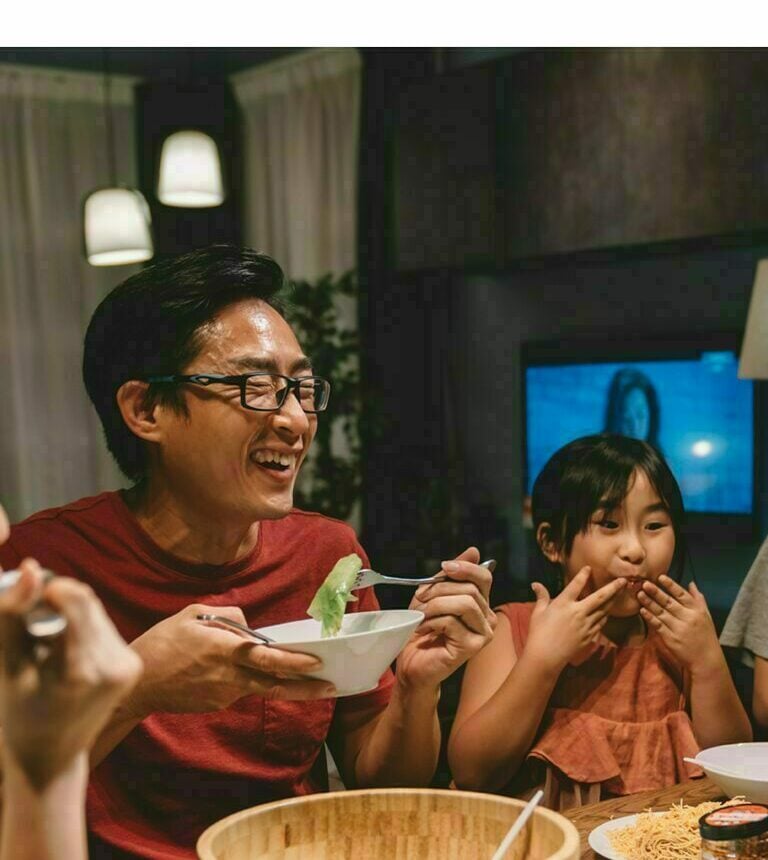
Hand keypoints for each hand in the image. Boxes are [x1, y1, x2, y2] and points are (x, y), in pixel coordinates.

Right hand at [0, 558, 142, 787]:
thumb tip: (30, 568)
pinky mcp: (132, 665)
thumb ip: (12, 618)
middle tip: (28, 622)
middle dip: (55, 600)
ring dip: (67, 614)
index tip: (22, 600)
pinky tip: (61, 653)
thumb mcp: (7, 670)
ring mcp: (128, 666)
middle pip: (86, 603)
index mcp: (81, 671)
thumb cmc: (19, 717)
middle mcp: (114, 665)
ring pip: (94, 612)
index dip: (48, 589)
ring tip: (43, 644)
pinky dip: (80, 629)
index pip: (76, 599)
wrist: (51, 761)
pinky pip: (102, 628)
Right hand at [126, 604, 335, 716]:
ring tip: (308, 679)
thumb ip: (227, 617)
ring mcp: (223, 694)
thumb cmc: (162, 643)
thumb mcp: (193, 614)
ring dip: (283, 684)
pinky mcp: (216, 704)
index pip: (266, 658)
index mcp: (224, 651)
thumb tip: (249, 627)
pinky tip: (241, 672)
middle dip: (305, 687)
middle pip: (274, 683)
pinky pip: (240, 689)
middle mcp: (228, 677)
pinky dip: (248, 680)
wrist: (135, 684)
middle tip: (331, 686)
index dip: (293, 662)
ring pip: (259, 687)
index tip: (316, 662)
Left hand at [396, 547, 495, 690]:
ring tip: (421, 616)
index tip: (444, 566)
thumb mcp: (433, 595)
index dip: (465, 567)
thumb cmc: (422, 630)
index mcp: (480, 603)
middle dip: (438, 589)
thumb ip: (451, 575)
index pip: (484, 577)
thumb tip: (474, 551)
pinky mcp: (472, 647)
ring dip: (434, 605)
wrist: (412, 664)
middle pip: (470, 589)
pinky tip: (423, 630)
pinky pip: (452, 621)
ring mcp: (483, 634)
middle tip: (420, 600)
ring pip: (463, 603)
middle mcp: (488, 618)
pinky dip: (431, 622)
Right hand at [525, 567, 626, 673]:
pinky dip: (605, 615)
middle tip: (623, 580)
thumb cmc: (539, 633)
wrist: (546, 656)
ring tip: (621, 593)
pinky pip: (601, 623)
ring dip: (613, 601)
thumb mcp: (538, 612)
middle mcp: (578, 612)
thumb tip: (535, 584)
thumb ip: (541, 596)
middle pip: (600, 597)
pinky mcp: (590, 636)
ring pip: (604, 610)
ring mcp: (586, 625)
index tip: (589, 568)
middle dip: (613, 588)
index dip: (583, 575)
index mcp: (564, 604)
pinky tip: (608, 612)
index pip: (576, 585)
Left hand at [638, 575, 720, 674]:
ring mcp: (678, 629)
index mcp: (697, 611)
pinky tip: (642, 610)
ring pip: (661, 612)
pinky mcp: (670, 639)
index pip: (682, 594)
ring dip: (649, 602)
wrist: (706, 660)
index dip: (670, 585)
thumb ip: (698, 599)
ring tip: (639, 594)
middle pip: (669, 602)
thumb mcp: (706, 616)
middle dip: (656, 592)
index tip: (660, 577)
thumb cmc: (706, 636)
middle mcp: (688, 618)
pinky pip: (658, 625)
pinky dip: (649, 617)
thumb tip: (691, 583)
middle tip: (644, 583)